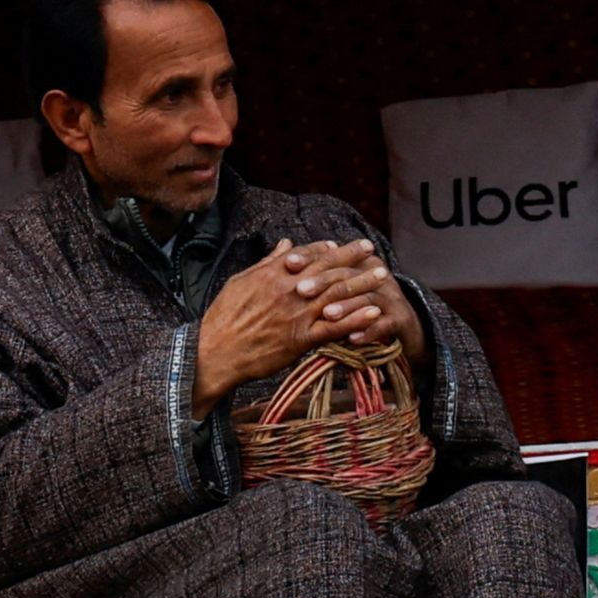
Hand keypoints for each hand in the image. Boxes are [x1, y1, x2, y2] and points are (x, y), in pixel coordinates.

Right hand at [196, 243, 409, 408]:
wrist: (214, 353)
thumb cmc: (223, 318)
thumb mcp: (240, 281)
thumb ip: (266, 262)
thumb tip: (286, 244)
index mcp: (273, 274)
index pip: (308, 254)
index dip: (328, 249)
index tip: (342, 245)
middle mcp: (289, 290)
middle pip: (328, 269)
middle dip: (353, 258)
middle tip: (372, 250)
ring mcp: (296, 315)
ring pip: (337, 295)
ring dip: (363, 284)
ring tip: (383, 276)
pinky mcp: (300, 340)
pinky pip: (334, 327)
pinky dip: (356, 319)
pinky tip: (374, 312)